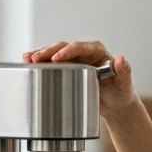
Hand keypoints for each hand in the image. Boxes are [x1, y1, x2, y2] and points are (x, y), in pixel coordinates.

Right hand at [22, 40, 136, 116]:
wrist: (113, 104)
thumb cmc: (120, 92)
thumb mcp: (124, 84)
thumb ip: (124, 72)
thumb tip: (121, 60)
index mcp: (96, 51)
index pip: (80, 47)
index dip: (67, 51)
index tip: (57, 58)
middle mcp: (82, 52)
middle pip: (63, 47)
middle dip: (48, 52)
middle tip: (35, 58)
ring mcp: (72, 61)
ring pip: (54, 53)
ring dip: (40, 55)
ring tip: (26, 59)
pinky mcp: (65, 70)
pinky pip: (51, 64)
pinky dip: (39, 64)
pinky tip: (27, 65)